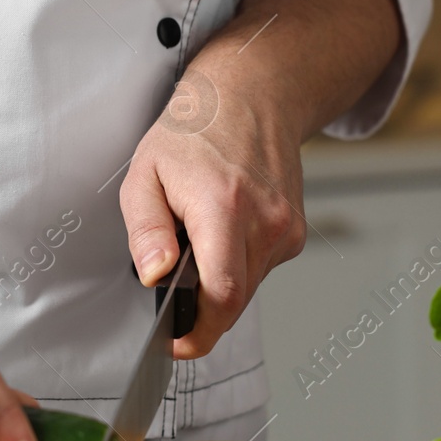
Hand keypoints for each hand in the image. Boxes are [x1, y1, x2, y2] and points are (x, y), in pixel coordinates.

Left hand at [119, 73, 305, 358]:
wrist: (252, 96)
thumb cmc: (194, 131)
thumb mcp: (145, 173)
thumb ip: (146, 230)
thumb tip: (155, 276)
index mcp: (224, 207)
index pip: (223, 295)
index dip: (199, 331)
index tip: (176, 344)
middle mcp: (266, 222)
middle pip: (234, 301)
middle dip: (200, 308)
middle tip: (172, 284)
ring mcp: (288, 229)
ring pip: (247, 288)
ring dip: (217, 283)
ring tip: (196, 240)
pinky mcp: (296, 234)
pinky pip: (260, 270)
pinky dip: (235, 265)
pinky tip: (222, 231)